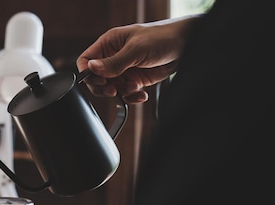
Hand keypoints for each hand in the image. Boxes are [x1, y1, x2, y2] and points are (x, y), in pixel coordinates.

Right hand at [77, 15, 200, 103]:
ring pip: (112, 88)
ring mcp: (125, 69)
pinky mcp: (136, 79)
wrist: (187, 44)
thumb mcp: (136, 50)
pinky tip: (141, 93)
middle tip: (114, 90)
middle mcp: (114, 57)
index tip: (100, 82)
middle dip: (105, 87)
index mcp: (109, 43)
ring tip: (135, 87)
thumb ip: (113, 62)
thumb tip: (91, 68)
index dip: (89, 73)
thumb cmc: (163, 37)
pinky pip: (126, 93)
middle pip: (97, 79)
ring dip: (123, 92)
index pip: (87, 60)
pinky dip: (132, 96)